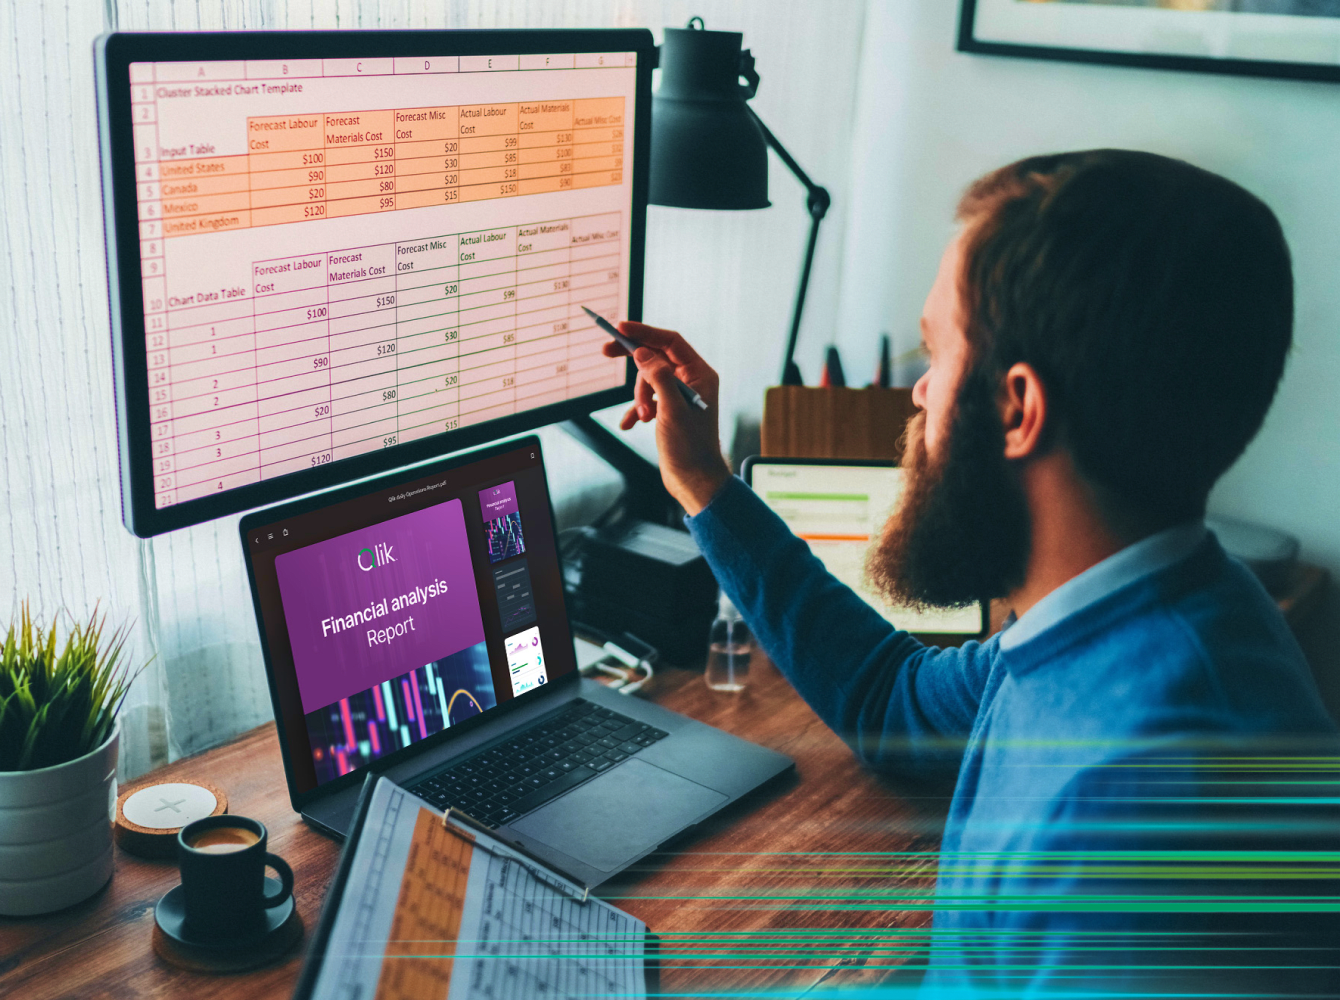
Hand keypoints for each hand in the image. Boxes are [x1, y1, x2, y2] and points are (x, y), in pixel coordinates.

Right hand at [602, 322, 730, 515]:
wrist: (695, 480)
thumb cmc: (690, 448)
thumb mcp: (671, 409)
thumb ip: (658, 376)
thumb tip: (643, 351)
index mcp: (700, 374)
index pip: (670, 342)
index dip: (645, 332)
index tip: (620, 328)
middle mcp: (691, 381)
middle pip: (656, 357)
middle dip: (634, 362)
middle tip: (605, 351)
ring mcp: (679, 396)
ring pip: (648, 380)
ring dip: (639, 397)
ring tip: (644, 417)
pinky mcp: (669, 410)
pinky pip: (647, 399)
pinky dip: (636, 410)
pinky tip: (629, 424)